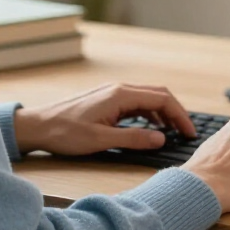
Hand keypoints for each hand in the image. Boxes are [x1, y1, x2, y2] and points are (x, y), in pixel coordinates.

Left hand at [12, 83, 196, 155]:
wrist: (39, 126)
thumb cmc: (66, 133)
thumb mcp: (101, 140)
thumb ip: (133, 138)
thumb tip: (161, 138)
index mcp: (120, 95)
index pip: (161, 99)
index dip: (180, 116)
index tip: (190, 133)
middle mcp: (119, 89)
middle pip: (158, 95)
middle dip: (176, 113)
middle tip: (187, 134)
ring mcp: (113, 93)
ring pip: (147, 98)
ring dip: (163, 113)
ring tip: (174, 133)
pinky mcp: (107, 100)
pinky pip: (136, 103)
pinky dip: (150, 114)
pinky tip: (152, 128)